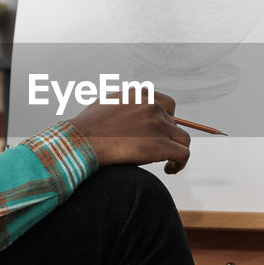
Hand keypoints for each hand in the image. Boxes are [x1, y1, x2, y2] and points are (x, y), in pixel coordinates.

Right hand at [67, 91, 190, 173]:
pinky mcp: (160, 145)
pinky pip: (183, 154)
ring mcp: (158, 124)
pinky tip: (169, 170)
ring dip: (177, 151)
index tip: (160, 133)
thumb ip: (122, 104)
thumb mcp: (105, 103)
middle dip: (167, 138)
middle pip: (174, 124)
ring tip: (169, 164)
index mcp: (140, 94)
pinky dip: (180, 164)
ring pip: (183, 139)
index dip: (167, 120)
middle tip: (156, 152)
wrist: (80, 141)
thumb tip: (126, 112)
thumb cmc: (86, 127)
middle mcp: (152, 106)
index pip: (167, 104)